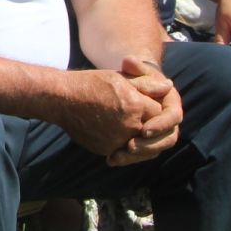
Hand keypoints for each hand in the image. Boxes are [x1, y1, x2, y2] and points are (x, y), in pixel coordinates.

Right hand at [51, 65, 166, 159]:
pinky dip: (124, 147)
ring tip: (134, 131)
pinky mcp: (106, 150)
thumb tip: (168, 86)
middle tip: (145, 121)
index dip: (155, 107)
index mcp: (135, 106)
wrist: (62, 99)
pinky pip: (123, 152)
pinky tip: (119, 137)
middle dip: (152, 127)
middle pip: (153, 132)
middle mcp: (129, 126)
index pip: (160, 112)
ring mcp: (117, 141)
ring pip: (141, 147)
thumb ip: (147, 84)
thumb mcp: (120, 78)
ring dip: (141, 140)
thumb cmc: (90, 83)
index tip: (148, 103)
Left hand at [108, 56, 182, 165]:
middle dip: (150, 145)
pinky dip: (127, 159)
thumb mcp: (135, 72)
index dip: (160, 125)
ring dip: (137, 156)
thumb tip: (130, 61)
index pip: (173, 118)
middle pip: (167, 139)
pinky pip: (142, 155)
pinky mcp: (147, 144)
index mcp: (171, 105)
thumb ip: (134, 68)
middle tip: (130, 147)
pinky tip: (110, 159)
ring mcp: (159, 135)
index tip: (144, 130)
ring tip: (117, 156)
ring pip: (154, 150)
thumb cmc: (135, 78)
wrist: (129, 89)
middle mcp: (169, 122)